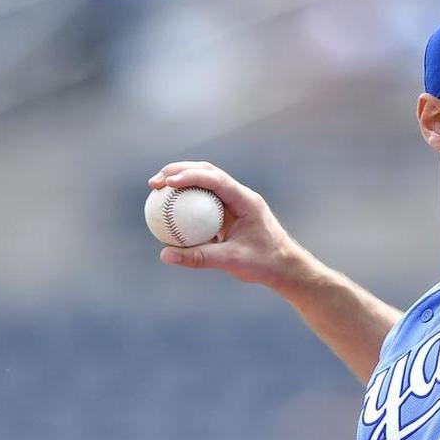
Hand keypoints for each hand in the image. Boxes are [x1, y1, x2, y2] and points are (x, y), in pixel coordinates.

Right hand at [149, 161, 308, 288]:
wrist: (285, 268)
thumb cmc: (264, 263)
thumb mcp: (231, 261)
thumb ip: (199, 258)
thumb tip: (164, 254)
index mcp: (246, 201)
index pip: (216, 180)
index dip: (191, 176)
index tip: (168, 183)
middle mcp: (240, 197)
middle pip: (208, 173)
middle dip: (179, 171)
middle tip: (154, 183)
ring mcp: (235, 204)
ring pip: (205, 184)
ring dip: (182, 182)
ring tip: (156, 190)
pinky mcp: (229, 214)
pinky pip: (205, 202)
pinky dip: (187, 202)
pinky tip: (168, 210)